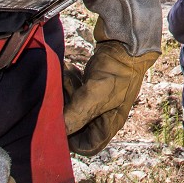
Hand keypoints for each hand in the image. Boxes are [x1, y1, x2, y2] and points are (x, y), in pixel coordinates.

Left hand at [62, 38, 159, 154]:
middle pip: (78, 125)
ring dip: (65, 94)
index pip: (89, 145)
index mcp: (110, 122)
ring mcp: (100, 96)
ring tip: (63, 77)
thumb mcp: (95, 93)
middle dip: (64, 112)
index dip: (71, 142)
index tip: (56, 126)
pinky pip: (77, 89)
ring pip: (75, 105)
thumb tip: (55, 131)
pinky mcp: (96, 82)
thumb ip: (76, 114)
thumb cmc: (117, 67)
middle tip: (57, 97)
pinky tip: (67, 69)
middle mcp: (105, 112)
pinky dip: (69, 82)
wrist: (128, 36)